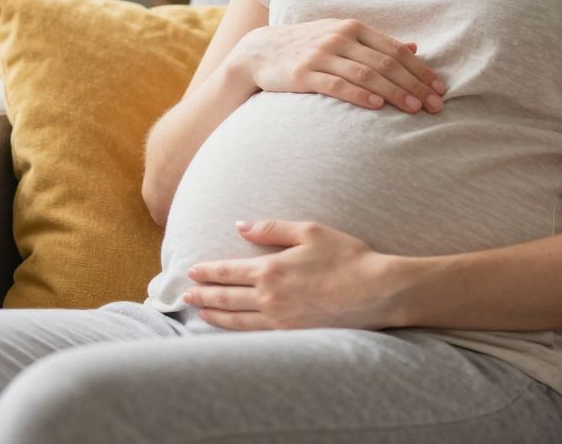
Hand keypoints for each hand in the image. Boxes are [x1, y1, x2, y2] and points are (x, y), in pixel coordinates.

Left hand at [182, 220, 399, 330]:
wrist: (375, 291)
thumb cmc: (346, 257)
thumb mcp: (309, 231)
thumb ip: (272, 229)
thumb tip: (241, 227)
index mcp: (270, 270)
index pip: (228, 272)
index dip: (207, 272)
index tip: (192, 272)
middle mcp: (269, 298)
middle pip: (226, 297)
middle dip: (203, 295)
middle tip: (185, 296)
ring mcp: (280, 320)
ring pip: (237, 320)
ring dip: (215, 315)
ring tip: (201, 313)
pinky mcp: (292, 335)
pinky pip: (256, 334)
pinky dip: (237, 331)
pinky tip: (232, 328)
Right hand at [232, 19, 447, 113]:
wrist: (260, 51)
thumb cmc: (308, 47)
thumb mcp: (342, 38)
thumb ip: (377, 44)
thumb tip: (415, 47)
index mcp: (353, 28)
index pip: (395, 49)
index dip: (420, 69)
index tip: (440, 88)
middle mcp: (339, 38)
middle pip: (385, 62)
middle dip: (414, 84)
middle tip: (435, 104)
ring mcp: (320, 55)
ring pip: (365, 73)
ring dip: (393, 91)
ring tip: (413, 108)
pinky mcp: (303, 73)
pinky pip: (336, 84)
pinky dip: (358, 94)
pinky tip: (376, 105)